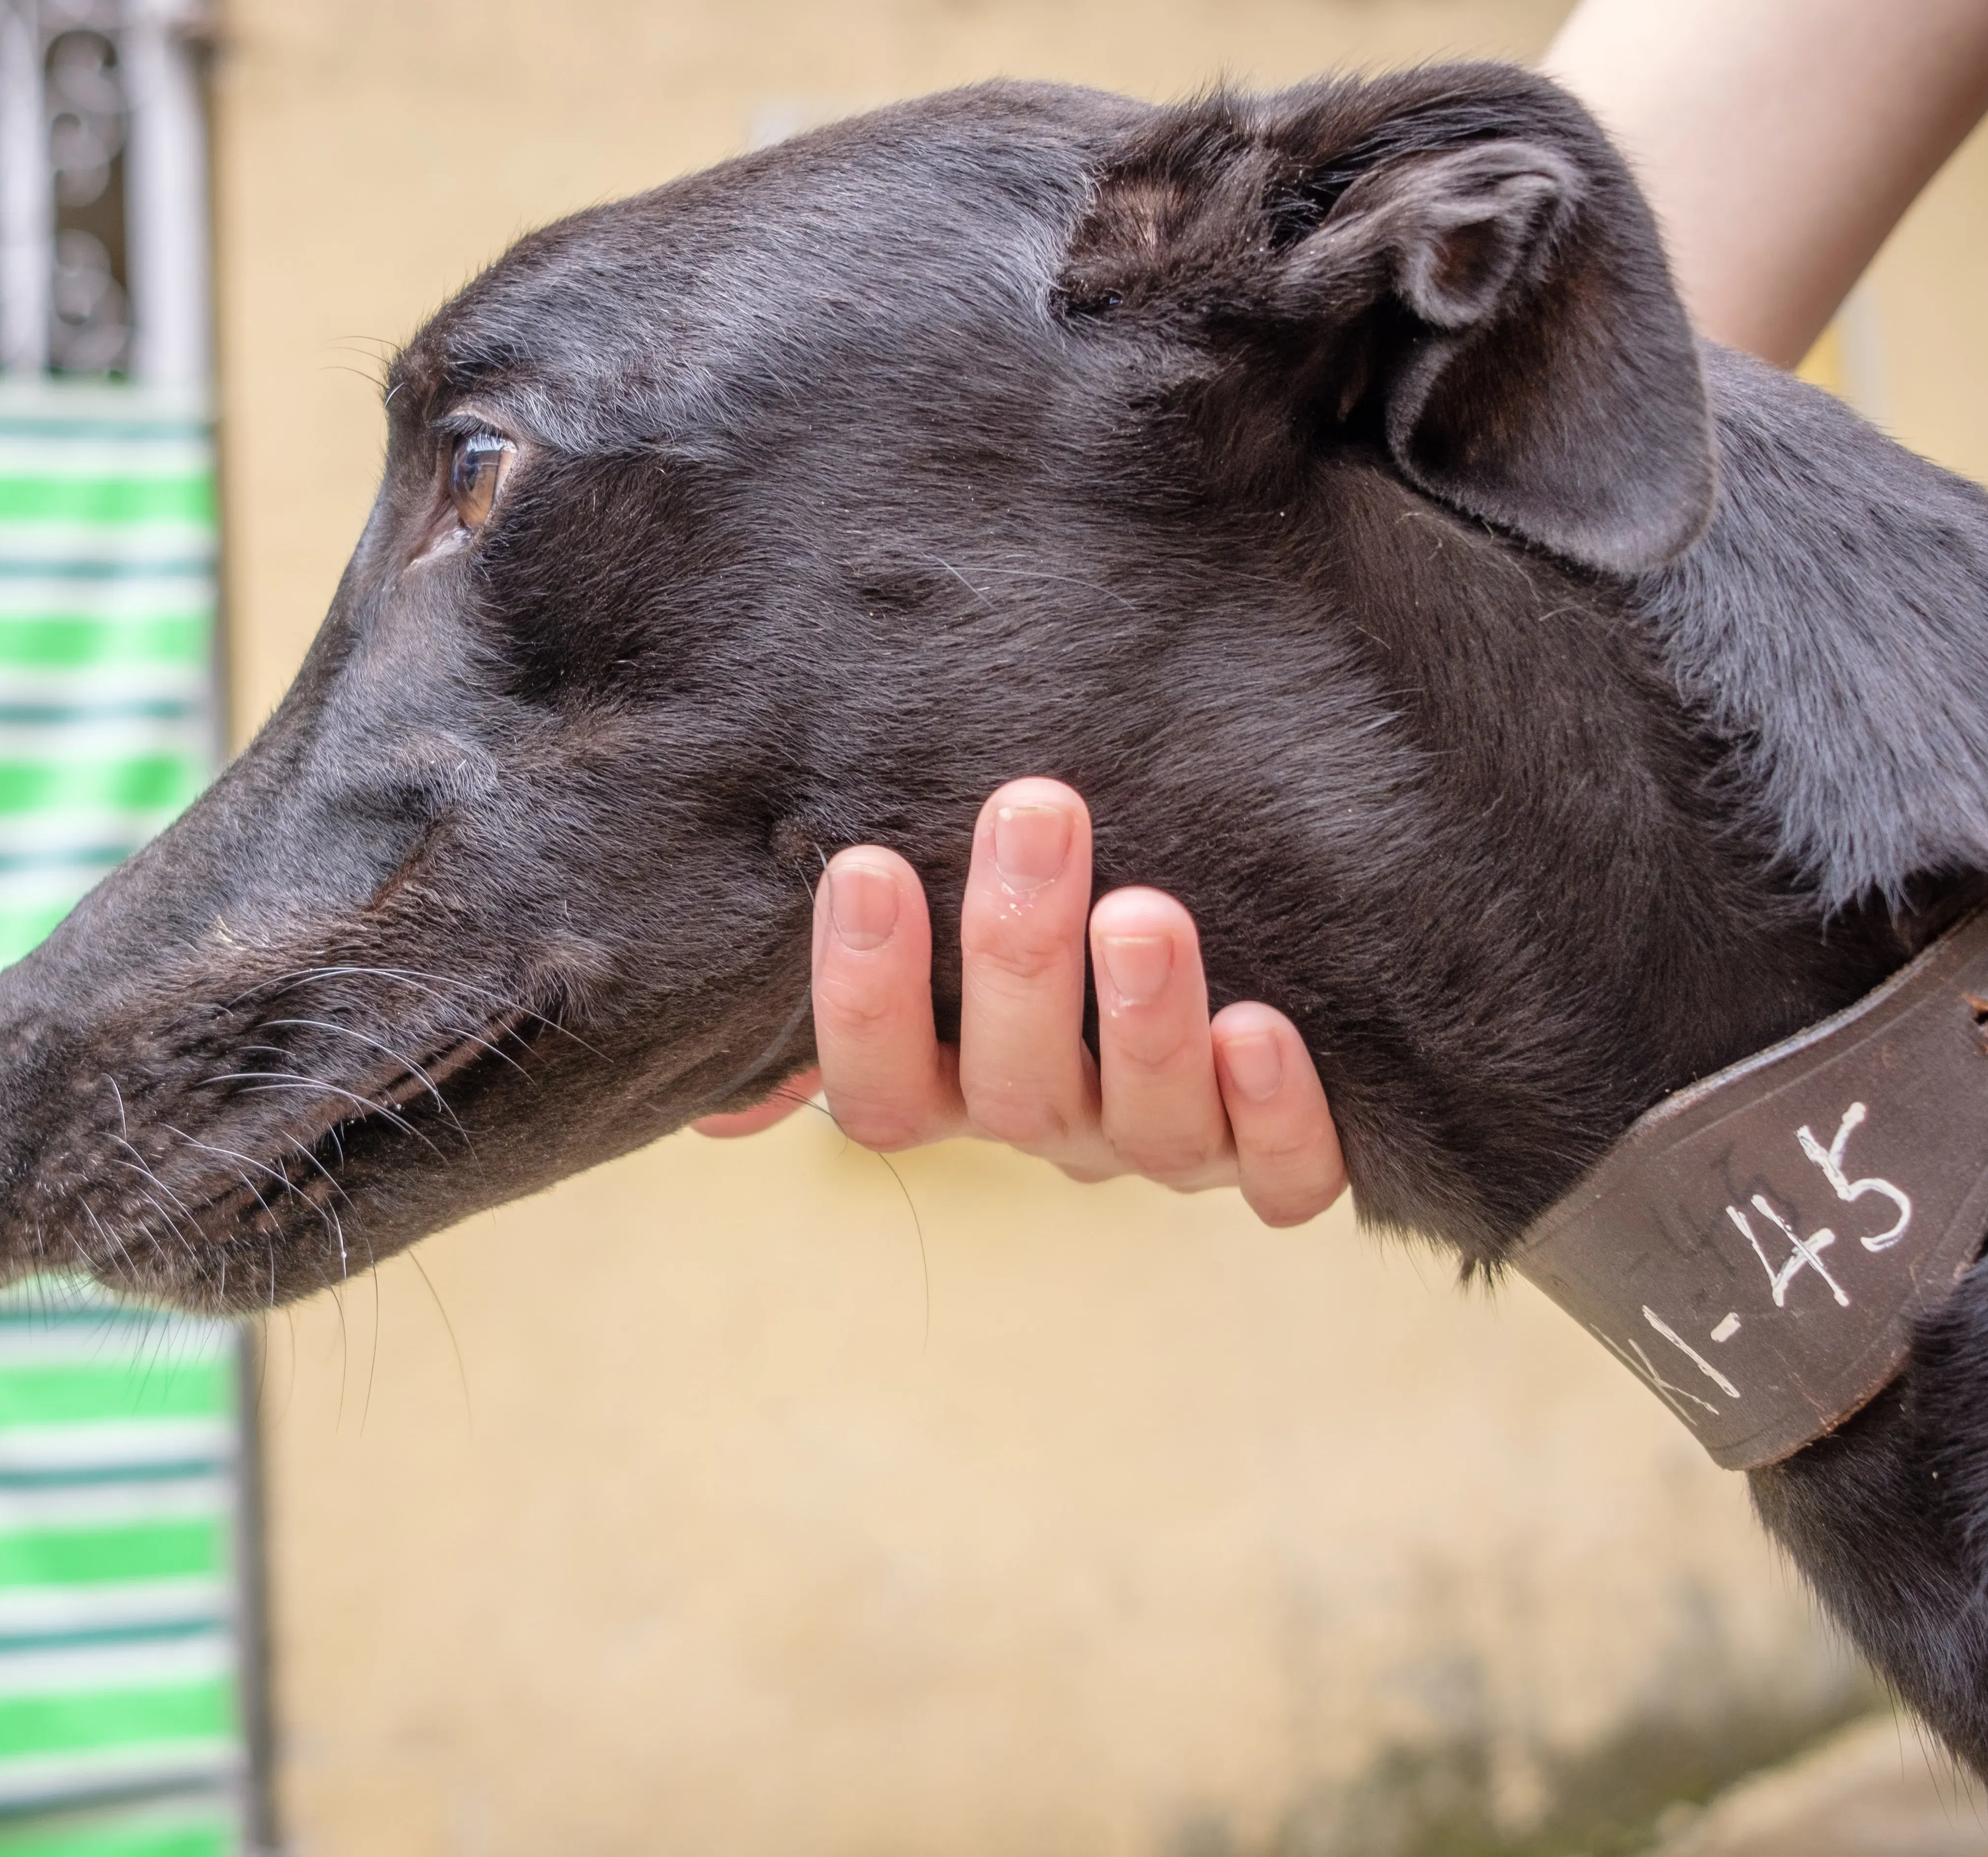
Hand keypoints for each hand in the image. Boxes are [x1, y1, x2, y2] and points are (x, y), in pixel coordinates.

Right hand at [696, 779, 1347, 1226]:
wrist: (1222, 952)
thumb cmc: (1037, 932)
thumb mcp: (935, 946)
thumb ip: (838, 988)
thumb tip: (706, 1090)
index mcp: (951, 1085)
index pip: (879, 1086)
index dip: (863, 997)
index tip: (867, 864)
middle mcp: (1050, 1126)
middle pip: (1012, 1089)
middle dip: (1019, 951)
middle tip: (1036, 808)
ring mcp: (1164, 1147)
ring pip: (1147, 1127)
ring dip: (1144, 1023)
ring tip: (1145, 915)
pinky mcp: (1275, 1158)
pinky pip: (1281, 1178)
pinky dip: (1274, 1114)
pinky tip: (1263, 1031)